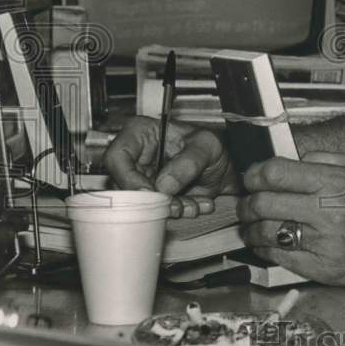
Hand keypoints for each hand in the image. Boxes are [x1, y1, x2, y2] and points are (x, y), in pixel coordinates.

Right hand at [103, 116, 240, 216]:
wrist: (226, 163)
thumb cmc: (211, 144)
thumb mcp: (207, 145)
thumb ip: (188, 162)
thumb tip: (164, 185)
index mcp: (142, 133)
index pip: (117, 156)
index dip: (127, 177)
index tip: (149, 191)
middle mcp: (138, 158)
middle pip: (125, 186)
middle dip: (153, 200)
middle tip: (175, 205)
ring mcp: (144, 179)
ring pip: (141, 203)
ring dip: (169, 209)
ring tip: (192, 205)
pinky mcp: (155, 197)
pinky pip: (157, 211)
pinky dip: (178, 212)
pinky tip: (197, 205)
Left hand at [237, 154, 344, 287]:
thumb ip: (328, 158)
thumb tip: (296, 157)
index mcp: (334, 182)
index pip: (275, 173)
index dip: (255, 173)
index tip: (253, 175)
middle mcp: (325, 211)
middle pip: (263, 202)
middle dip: (247, 201)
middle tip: (247, 200)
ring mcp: (322, 242)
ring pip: (265, 232)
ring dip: (250, 226)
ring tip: (251, 222)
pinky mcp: (320, 268)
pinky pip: (278, 257)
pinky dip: (263, 248)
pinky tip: (266, 242)